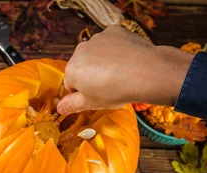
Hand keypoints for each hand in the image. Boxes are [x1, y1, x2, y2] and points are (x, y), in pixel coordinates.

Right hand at [57, 25, 193, 114]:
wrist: (147, 72)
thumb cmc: (117, 91)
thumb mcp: (92, 103)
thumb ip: (72, 105)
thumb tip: (59, 108)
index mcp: (72, 69)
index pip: (71, 83)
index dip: (83, 91)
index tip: (96, 95)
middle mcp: (80, 50)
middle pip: (82, 66)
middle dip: (91, 74)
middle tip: (109, 85)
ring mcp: (97, 38)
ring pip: (95, 53)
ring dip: (102, 61)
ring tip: (119, 72)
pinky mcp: (114, 31)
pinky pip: (109, 42)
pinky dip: (114, 49)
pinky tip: (125, 59)